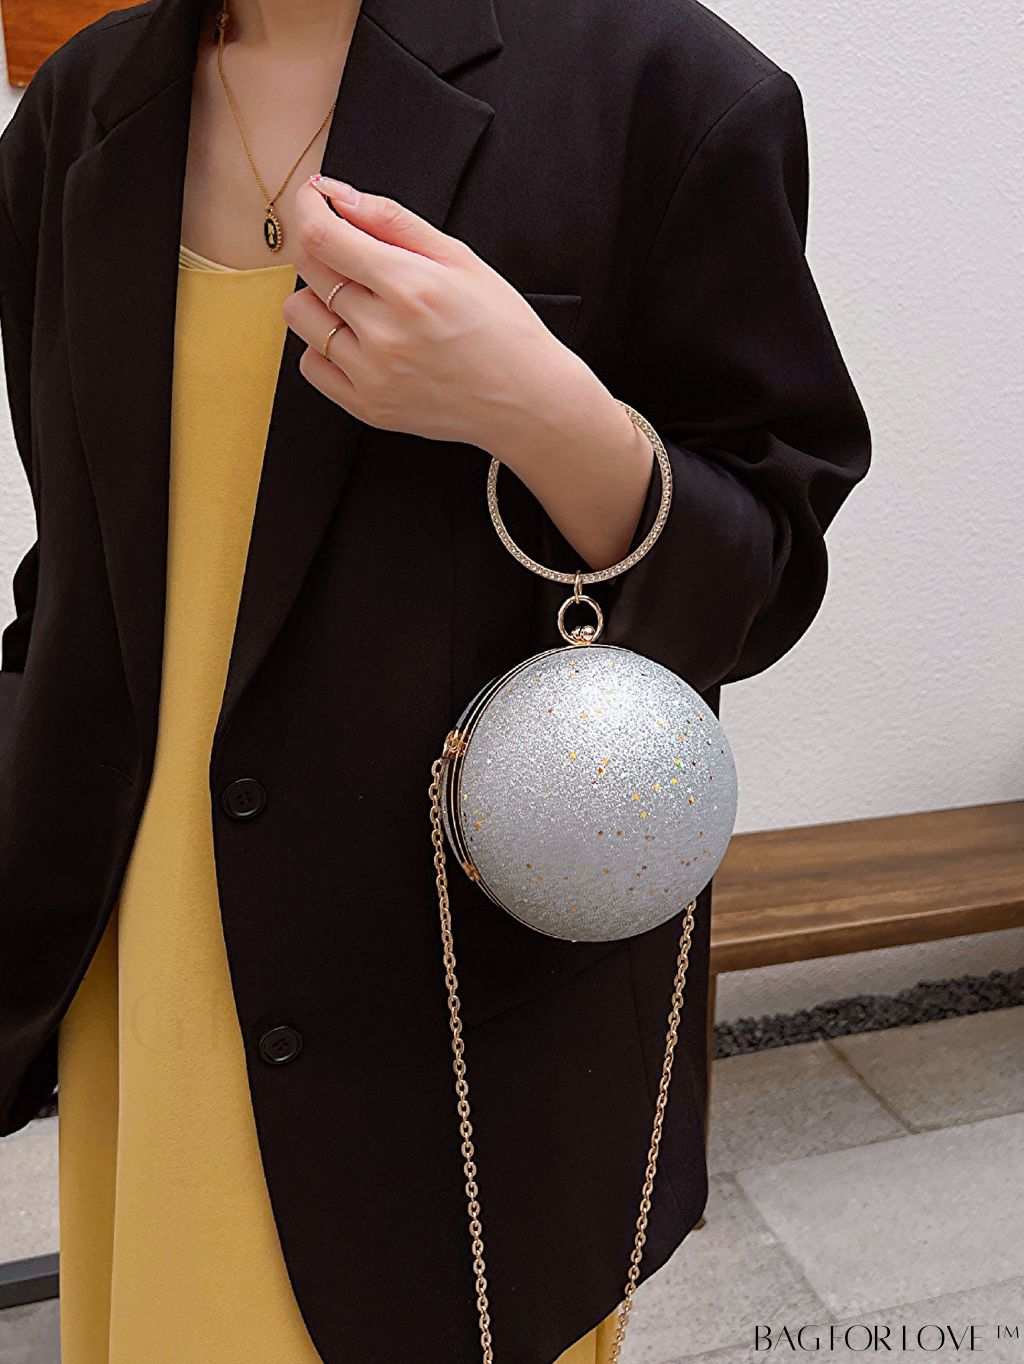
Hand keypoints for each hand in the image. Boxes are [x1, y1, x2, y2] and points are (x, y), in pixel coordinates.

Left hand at [282, 174, 607, 457]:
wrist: (526, 400)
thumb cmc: (502, 328)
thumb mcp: (460, 259)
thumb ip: (393, 222)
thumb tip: (339, 195)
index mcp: (410, 287)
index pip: (323, 236)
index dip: (309, 207)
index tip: (314, 198)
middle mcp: (385, 333)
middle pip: (310, 270)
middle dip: (325, 248)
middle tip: (357, 254)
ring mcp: (373, 375)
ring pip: (300, 316)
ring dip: (320, 299)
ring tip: (361, 304)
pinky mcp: (368, 407)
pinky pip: (311, 364)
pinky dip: (325, 346)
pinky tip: (360, 341)